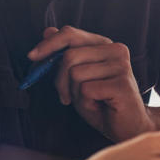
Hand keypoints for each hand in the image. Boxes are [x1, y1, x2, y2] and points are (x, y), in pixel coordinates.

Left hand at [28, 26, 151, 141]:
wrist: (127, 128)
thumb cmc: (101, 103)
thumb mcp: (76, 78)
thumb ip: (63, 55)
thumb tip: (47, 31)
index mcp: (104, 44)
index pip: (71, 34)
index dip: (48, 45)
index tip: (32, 56)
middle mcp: (115, 50)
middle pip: (69, 55)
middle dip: (59, 79)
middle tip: (65, 96)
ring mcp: (121, 65)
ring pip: (75, 73)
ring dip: (75, 93)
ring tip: (90, 101)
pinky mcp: (122, 83)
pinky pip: (86, 89)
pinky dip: (86, 103)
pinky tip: (99, 106)